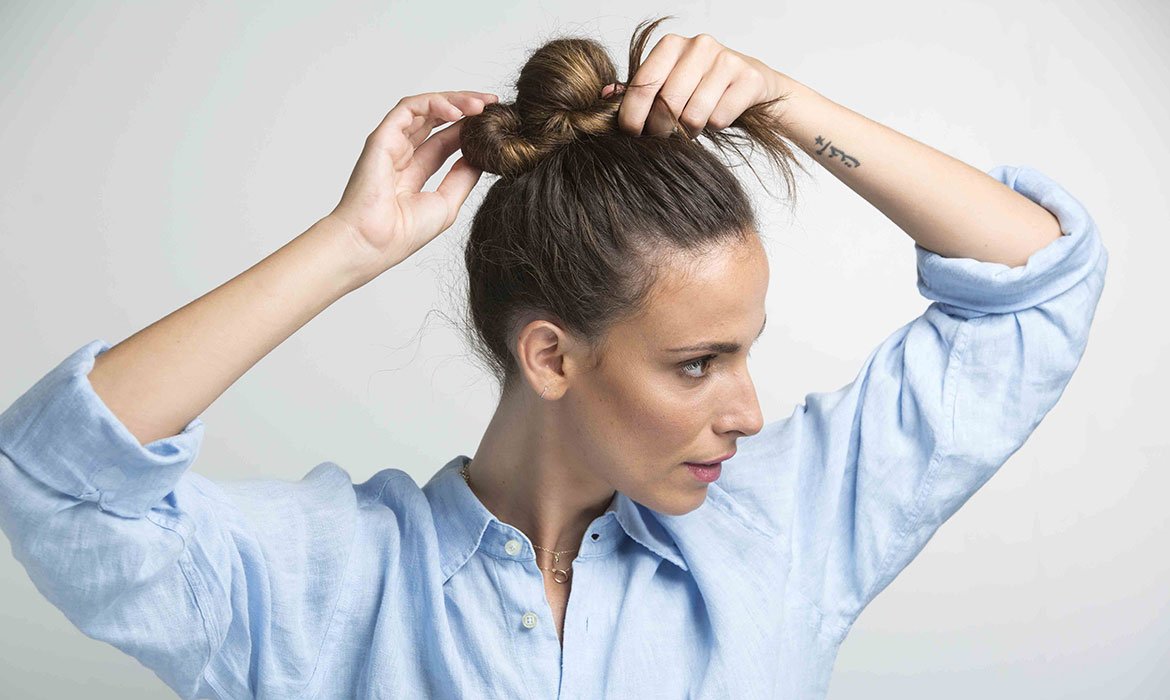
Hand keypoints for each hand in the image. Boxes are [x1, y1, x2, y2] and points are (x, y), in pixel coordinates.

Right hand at [327, 91, 498, 277]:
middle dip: (466, 107)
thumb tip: (480, 157)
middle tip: (492, 104)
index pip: (445, 140)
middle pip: (437, 119)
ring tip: (480, 105)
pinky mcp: (382, 136)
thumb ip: (462, 177)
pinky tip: (457, 112)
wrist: (375, 242)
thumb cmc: (403, 233)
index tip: (494, 122)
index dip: (469, 128)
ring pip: (425, 108)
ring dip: (454, 101)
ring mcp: (391, 143)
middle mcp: (402, 153)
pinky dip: (434, 104)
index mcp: (414, 171)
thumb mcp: (447, 202)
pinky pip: (409, 108)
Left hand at [601, 33, 786, 138]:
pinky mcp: (748, 78)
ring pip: (693, 114)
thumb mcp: (667, 82)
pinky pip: (719, 118)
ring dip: (689, 130)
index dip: (632, 113)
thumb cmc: (701, 85)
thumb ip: (637, 89)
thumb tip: (603, 95)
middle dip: (661, 128)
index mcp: (671, 45)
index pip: (644, 83)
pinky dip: (714, 127)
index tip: (630, 133)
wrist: (751, 83)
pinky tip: (716, 117)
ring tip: (692, 125)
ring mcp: (726, 60)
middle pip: (668, 102)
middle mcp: (698, 45)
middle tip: (663, 135)